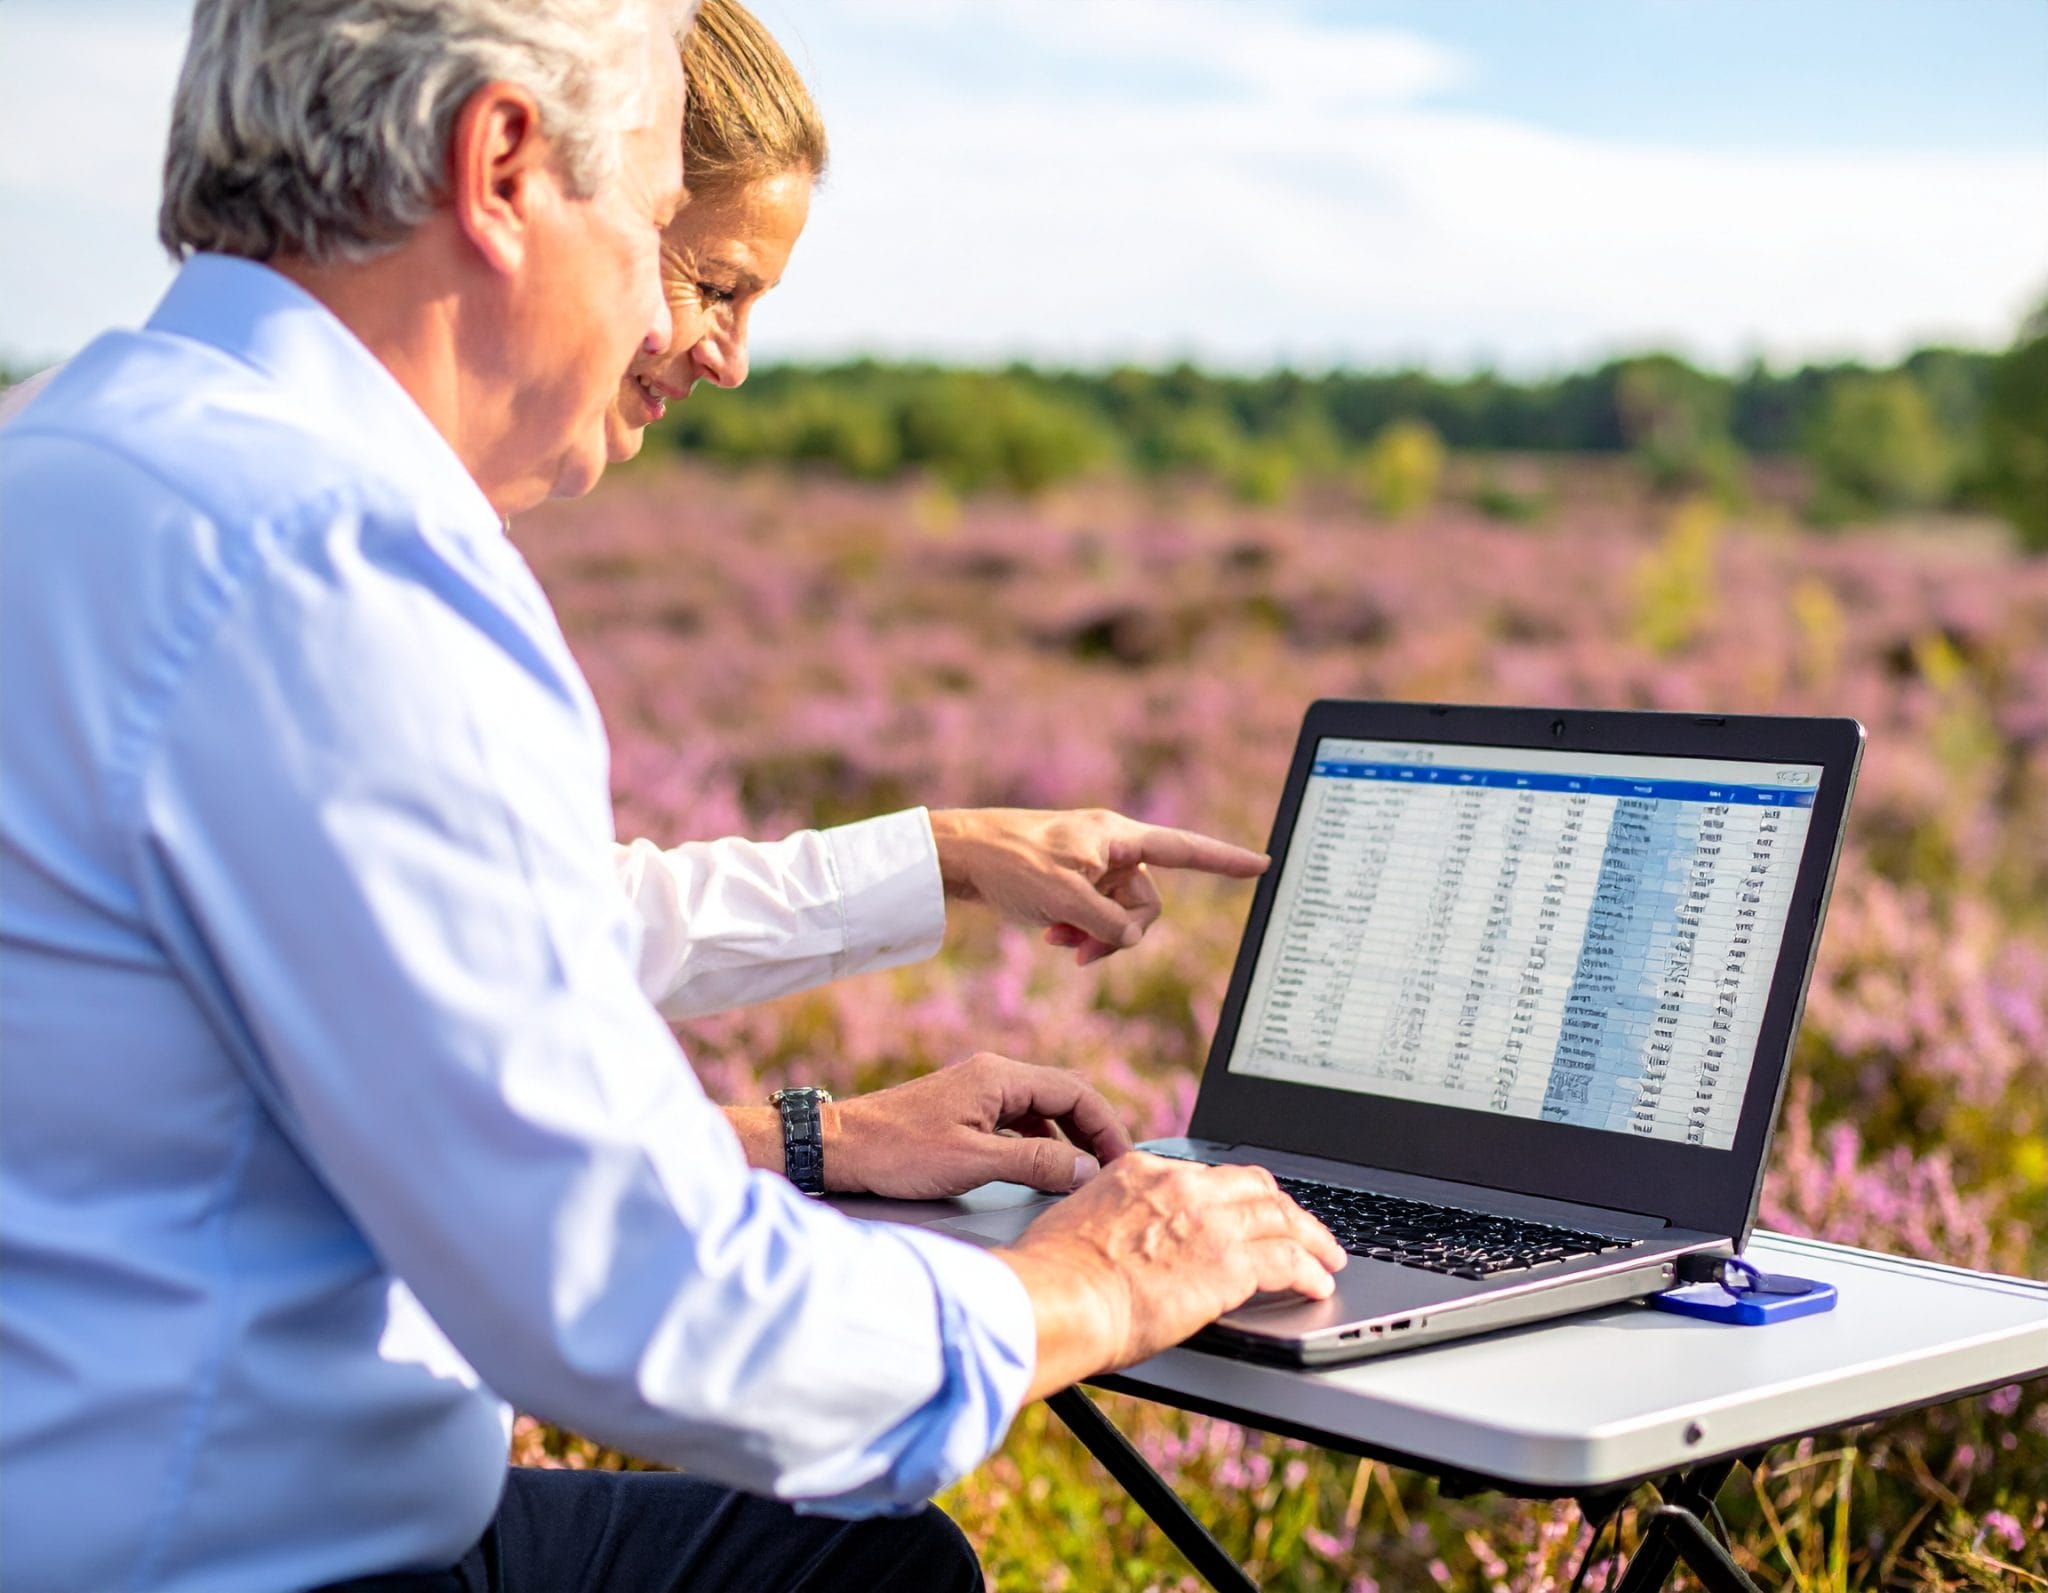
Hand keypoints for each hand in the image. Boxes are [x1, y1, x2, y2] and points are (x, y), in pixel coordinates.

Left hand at [825, 1053, 1135, 1198]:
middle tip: (1111, 1171)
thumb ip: (1033, 1163)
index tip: (1122, 1161)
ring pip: (1041, 1109)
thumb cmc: (897, 1153)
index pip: (1075, 1092)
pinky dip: (1039, 1142)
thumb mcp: (972, 1163)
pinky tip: (1041, 1170)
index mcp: (999, 1077)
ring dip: (1067, 1138)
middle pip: (1063, 1096)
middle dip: (1092, 1132)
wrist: (839, 1148)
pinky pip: (1018, 1120)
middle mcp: (992, 1076)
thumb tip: (1085, 1169)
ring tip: (1083, 1175)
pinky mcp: (963, 1110)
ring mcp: (977, 1092)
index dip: (1106, 1126)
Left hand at [928, 807, 1267, 965]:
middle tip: (1080, 949)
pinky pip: (1096, 914)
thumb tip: (1131, 938)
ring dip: (1095, 935)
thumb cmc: (1010, 864)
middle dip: (1121, 932)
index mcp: (1119, 837)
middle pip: (1147, 902)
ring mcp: (1094, 865)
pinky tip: (1049, 935)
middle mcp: (1113, 847)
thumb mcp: (1065, 899)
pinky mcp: (1074, 880)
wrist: (959, 855)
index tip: (1263, 865)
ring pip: (1119, 915)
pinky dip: (1079, 929)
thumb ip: (1109, 924)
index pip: (1185, 849)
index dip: (1225, 862)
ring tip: (1058, 941)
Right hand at [995, 1154, 1344, 1399]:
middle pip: (1255, 1186)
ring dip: (1311, 1239)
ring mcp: (1210, 1222)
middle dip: (1285, 1208)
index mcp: (1142, 1171)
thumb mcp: (1078, 1222)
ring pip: (1282, 1218)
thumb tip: (1116, 1244)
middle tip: (1302, 1228)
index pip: (1206, 1174)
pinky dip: (1310, 1272)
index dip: (1238, 1194)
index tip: (1250, 1209)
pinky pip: (1288, 1261)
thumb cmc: (1052, 1277)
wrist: (1056, 1298)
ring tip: (1327, 1257)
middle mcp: (1182, 1186)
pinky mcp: (1230, 1264)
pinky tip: (1317, 1285)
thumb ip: (1111, 1221)